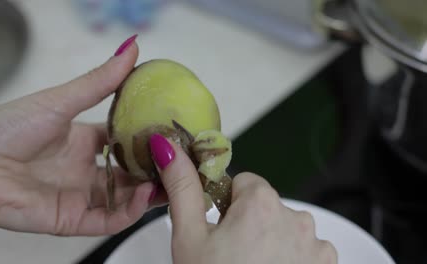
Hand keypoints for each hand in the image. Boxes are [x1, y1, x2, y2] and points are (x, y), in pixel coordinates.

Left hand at [0, 37, 162, 234]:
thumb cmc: (9, 129)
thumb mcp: (61, 101)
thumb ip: (99, 81)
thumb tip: (133, 47)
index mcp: (83, 141)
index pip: (123, 142)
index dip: (147, 140)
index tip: (171, 134)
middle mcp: (85, 169)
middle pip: (129, 173)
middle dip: (154, 170)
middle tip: (181, 162)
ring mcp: (80, 196)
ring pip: (125, 199)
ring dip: (149, 192)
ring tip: (172, 181)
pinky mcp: (73, 220)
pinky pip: (109, 220)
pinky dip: (130, 212)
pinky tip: (144, 197)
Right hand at [149, 134, 337, 263]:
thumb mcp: (189, 236)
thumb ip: (182, 186)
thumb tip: (169, 148)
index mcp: (262, 203)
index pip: (243, 182)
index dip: (226, 203)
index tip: (219, 226)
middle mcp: (296, 218)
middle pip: (265, 205)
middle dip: (248, 221)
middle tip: (230, 253)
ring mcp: (316, 244)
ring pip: (284, 226)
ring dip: (270, 239)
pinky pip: (305, 248)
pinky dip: (291, 257)